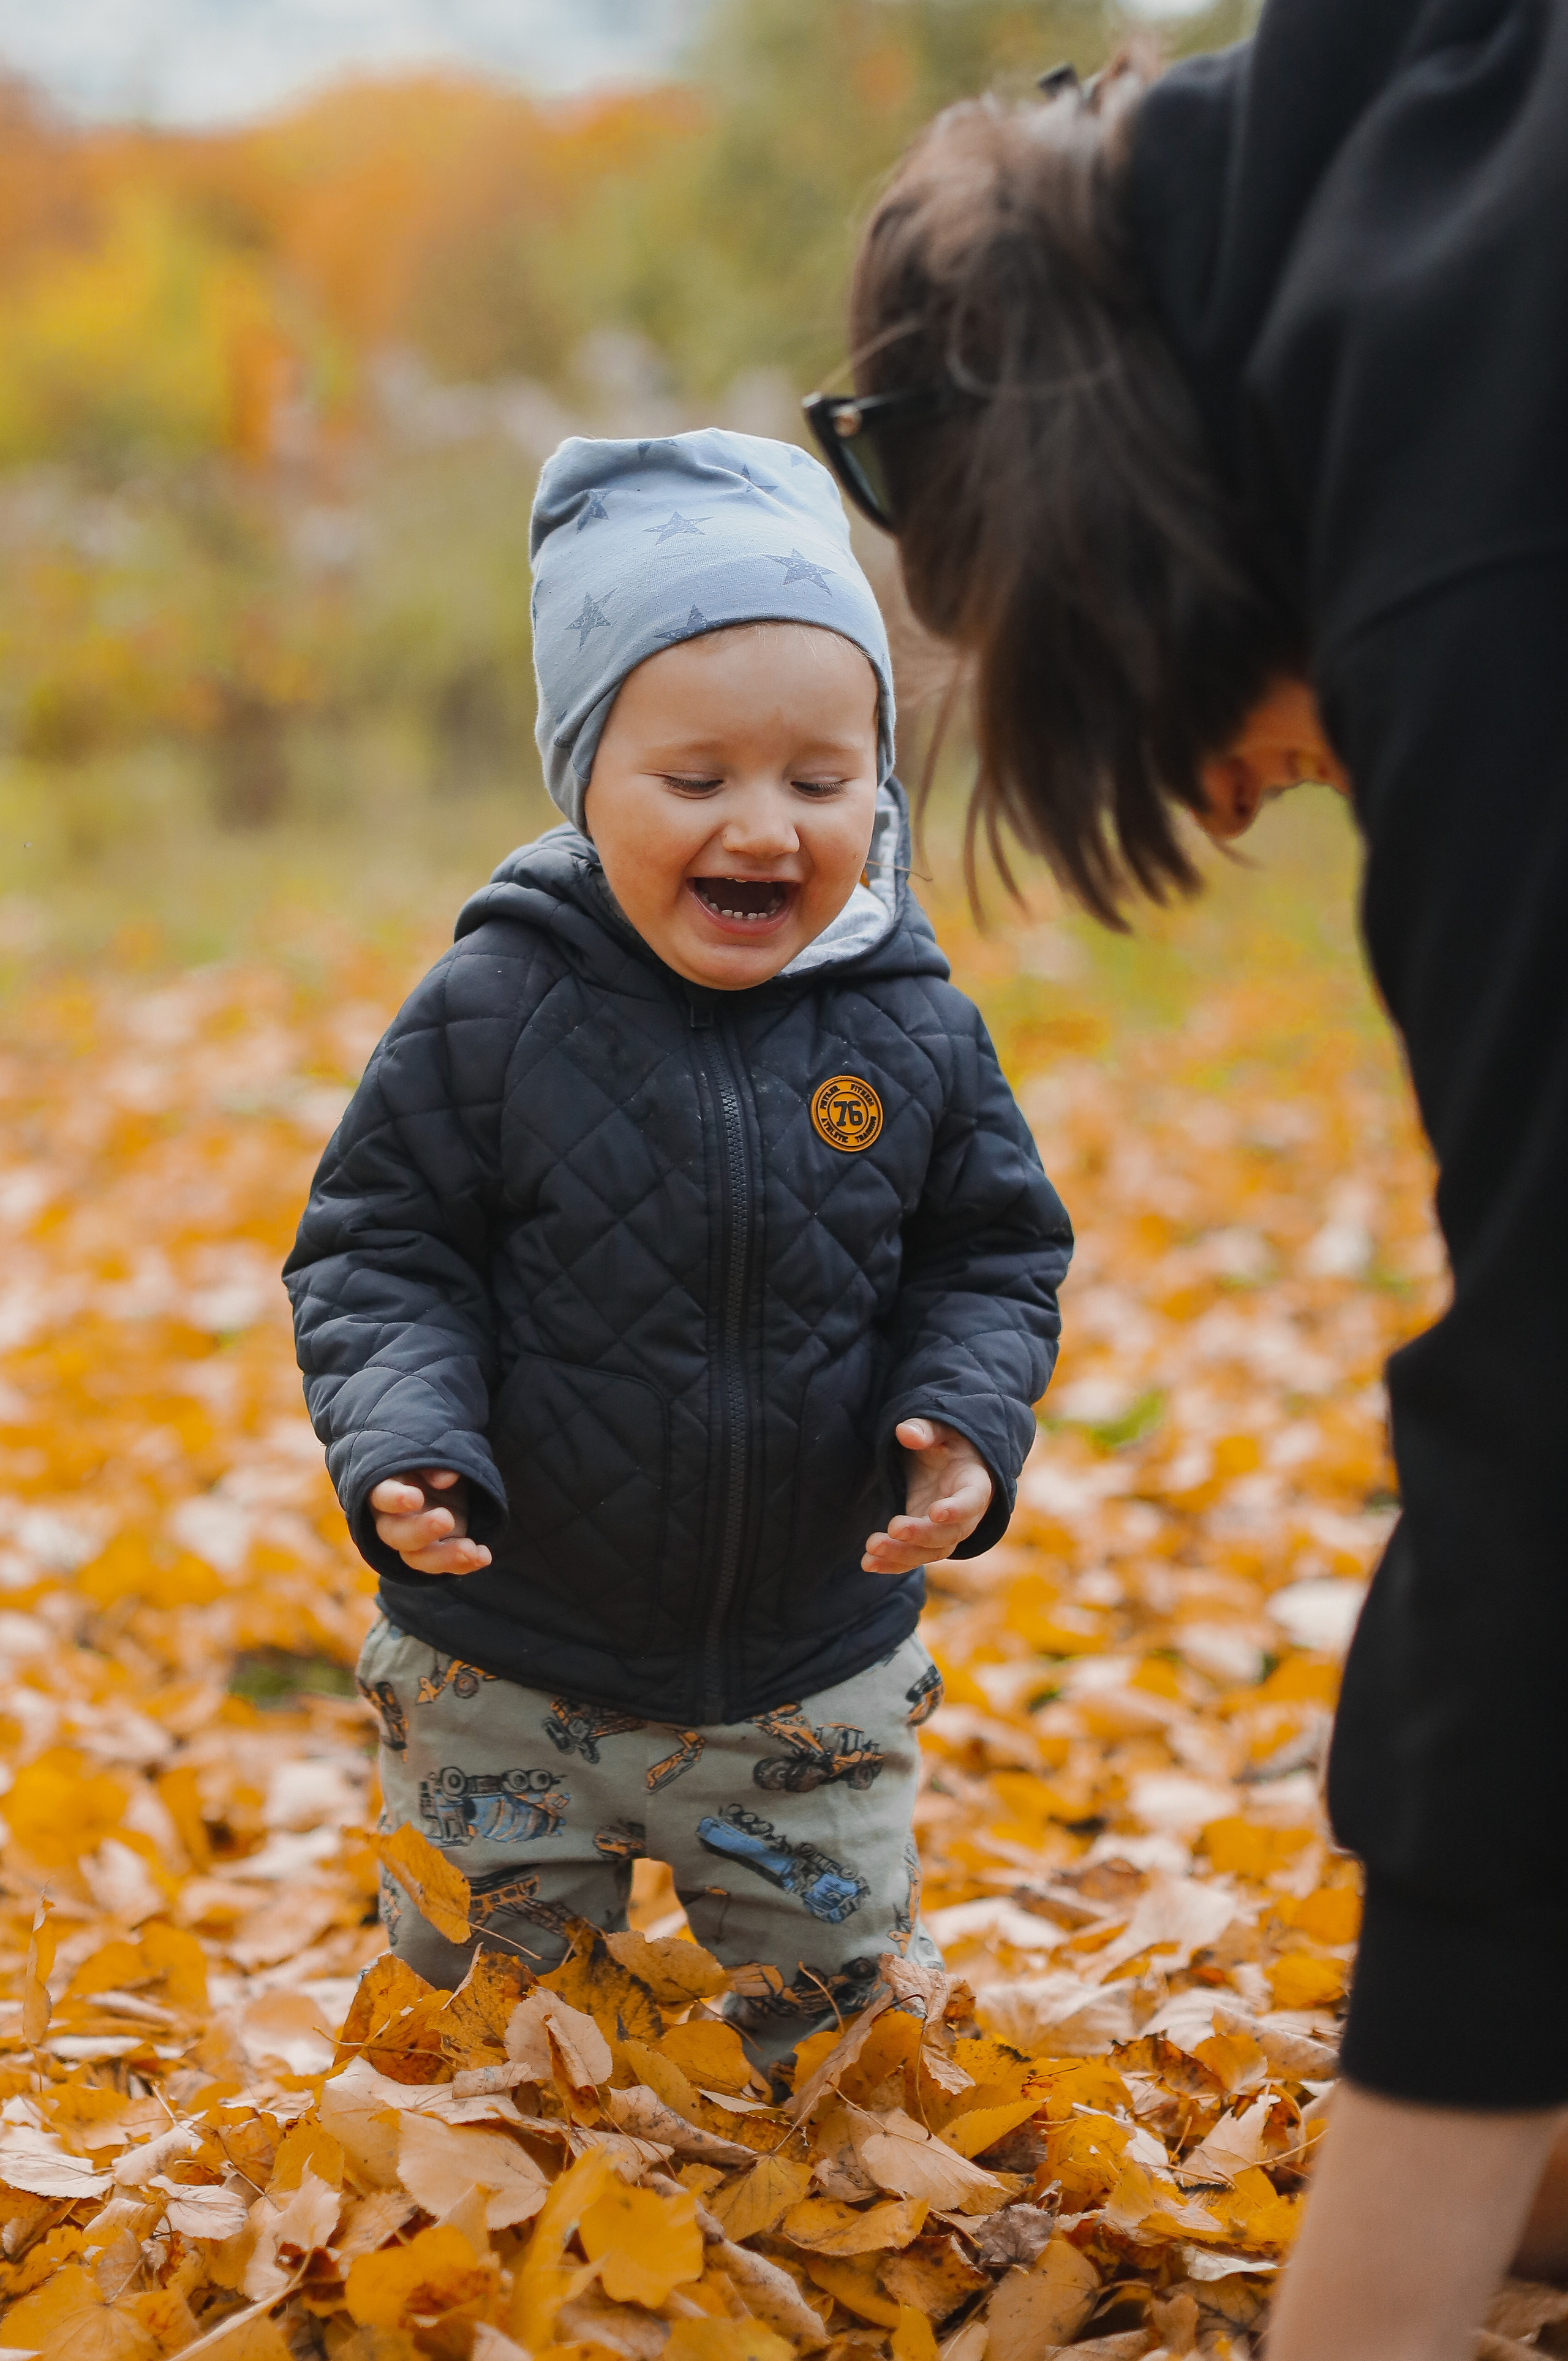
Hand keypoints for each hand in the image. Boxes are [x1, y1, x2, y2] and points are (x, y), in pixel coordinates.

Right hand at [368, 1468, 490, 1575]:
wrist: (442, 1476)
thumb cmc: (430, 1460)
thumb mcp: (432, 1452)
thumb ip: (434, 1462)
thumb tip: (444, 1478)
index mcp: (385, 1489)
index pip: (381, 1497)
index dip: (395, 1499)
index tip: (416, 1497)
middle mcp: (393, 1519)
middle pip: (396, 1535)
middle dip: (421, 1531)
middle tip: (446, 1519)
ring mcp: (414, 1540)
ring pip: (417, 1558)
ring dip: (444, 1557)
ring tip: (471, 1551)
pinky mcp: (435, 1551)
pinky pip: (444, 1565)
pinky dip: (464, 1564)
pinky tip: (483, 1557)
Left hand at [861, 1418, 991, 1574]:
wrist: (950, 1465)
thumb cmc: (948, 1444)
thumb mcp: (942, 1430)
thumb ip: (926, 1430)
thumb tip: (905, 1432)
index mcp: (975, 1485)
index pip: (972, 1502)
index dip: (957, 1510)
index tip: (935, 1512)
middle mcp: (966, 1516)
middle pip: (948, 1535)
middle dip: (921, 1535)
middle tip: (893, 1528)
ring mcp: (945, 1532)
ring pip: (930, 1553)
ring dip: (902, 1555)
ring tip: (872, 1551)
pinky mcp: (925, 1541)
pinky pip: (913, 1558)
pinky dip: (892, 1564)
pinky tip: (868, 1563)